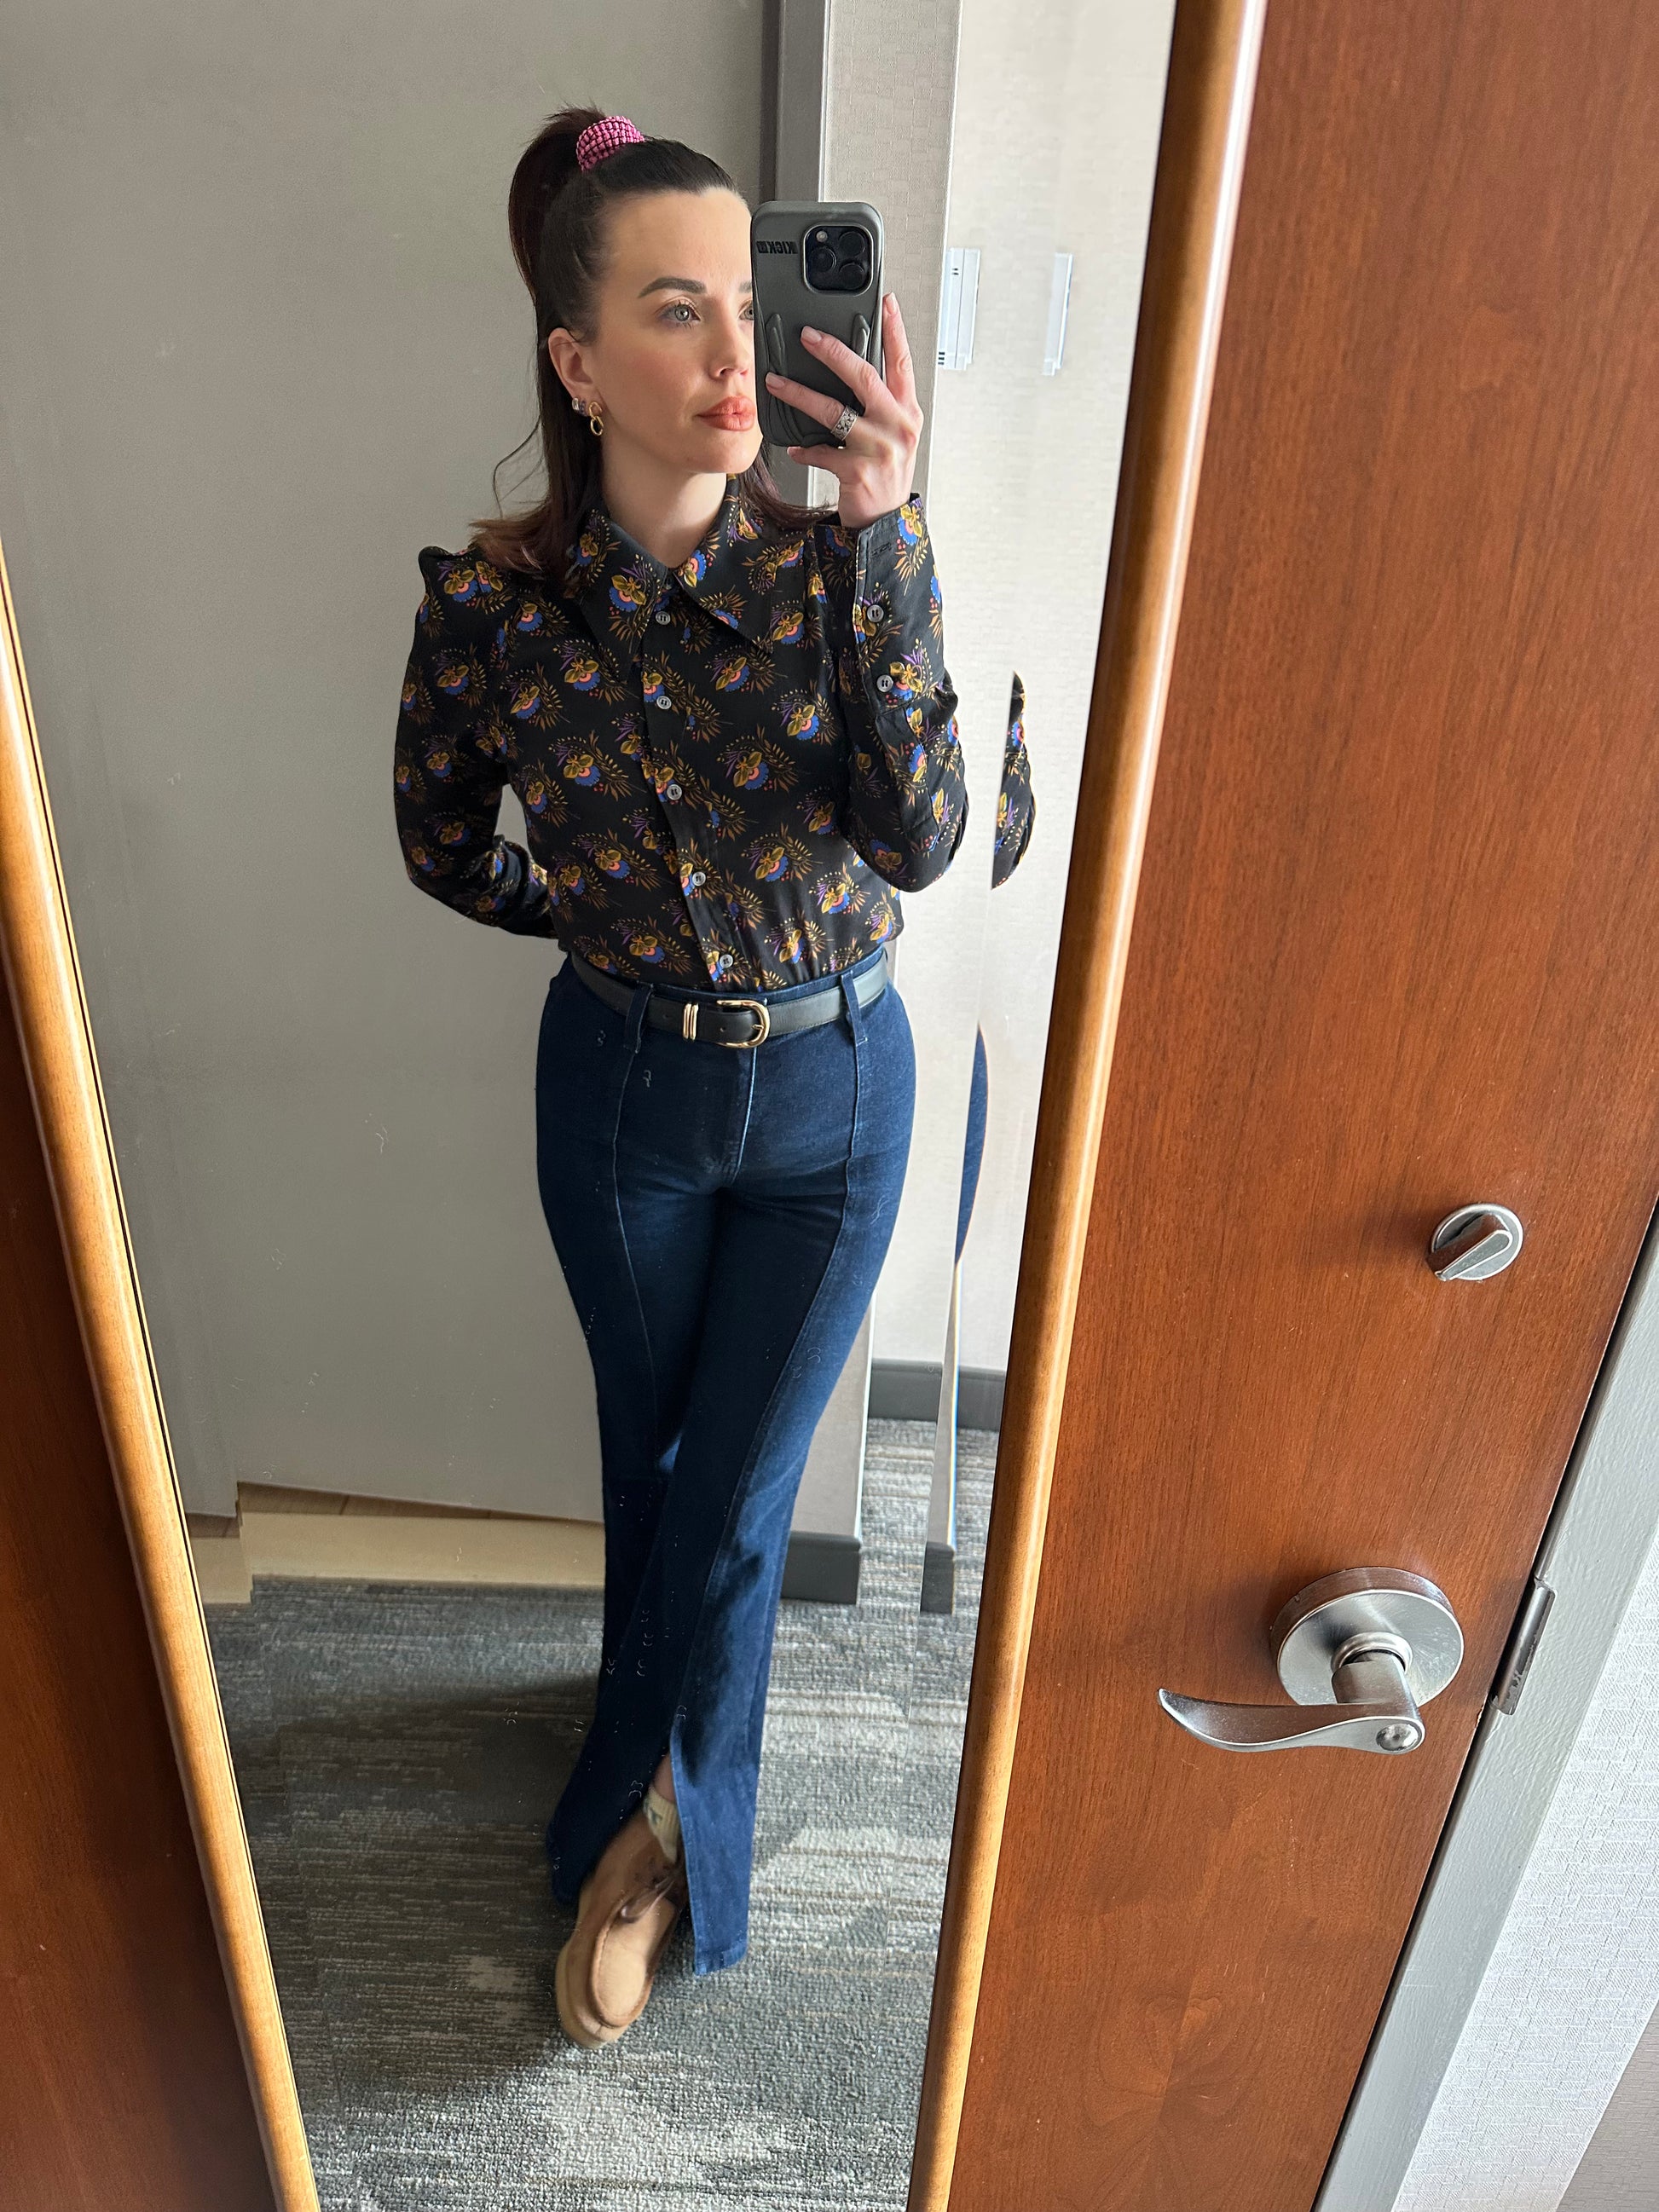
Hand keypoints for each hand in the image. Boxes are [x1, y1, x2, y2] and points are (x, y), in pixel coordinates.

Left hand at [763, 292, 922, 531]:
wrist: (886, 524)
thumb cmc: (885, 475)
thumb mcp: (893, 435)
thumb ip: (880, 405)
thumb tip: (848, 371)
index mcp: (907, 412)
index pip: (902, 363)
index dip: (895, 331)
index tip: (885, 303)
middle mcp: (897, 426)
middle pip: (864, 377)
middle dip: (832, 351)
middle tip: (807, 335)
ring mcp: (879, 449)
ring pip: (834, 411)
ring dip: (800, 394)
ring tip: (776, 382)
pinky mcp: (859, 472)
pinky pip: (822, 452)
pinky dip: (805, 449)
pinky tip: (795, 446)